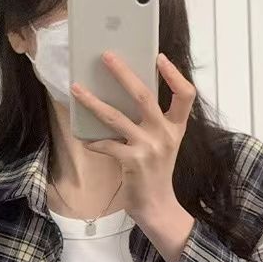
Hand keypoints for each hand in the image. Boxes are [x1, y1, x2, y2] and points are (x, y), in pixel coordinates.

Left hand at [70, 51, 195, 219]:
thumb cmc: (156, 171)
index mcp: (176, 126)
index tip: (159, 57)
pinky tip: (83, 137)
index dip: (174, 75)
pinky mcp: (132, 161)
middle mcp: (165, 134)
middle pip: (144, 96)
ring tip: (77, 88)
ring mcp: (148, 147)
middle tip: (106, 56)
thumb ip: (153, 122)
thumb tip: (126, 93)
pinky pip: (105, 144)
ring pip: (116, 116)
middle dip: (123, 73)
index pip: (185, 95)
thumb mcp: (164, 143)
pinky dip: (92, 140)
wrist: (156, 205)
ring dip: (93, 101)